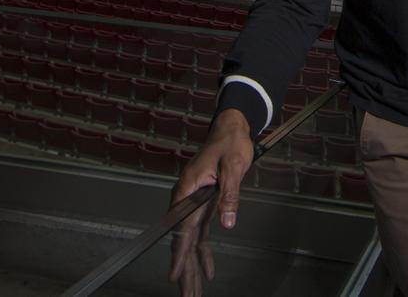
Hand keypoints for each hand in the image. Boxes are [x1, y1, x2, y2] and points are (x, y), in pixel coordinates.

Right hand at [168, 109, 254, 296]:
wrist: (230, 129)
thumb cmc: (229, 143)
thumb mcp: (233, 168)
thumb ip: (229, 196)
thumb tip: (227, 221)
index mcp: (187, 191)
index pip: (182, 229)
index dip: (178, 255)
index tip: (174, 276)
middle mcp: (186, 200)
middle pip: (184, 242)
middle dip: (185, 271)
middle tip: (188, 296)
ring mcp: (194, 204)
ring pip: (191, 242)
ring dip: (192, 267)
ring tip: (193, 293)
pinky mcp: (204, 205)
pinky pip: (201, 235)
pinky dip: (204, 253)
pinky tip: (207, 270)